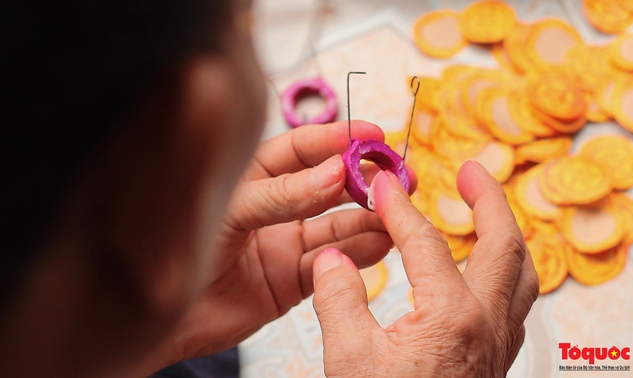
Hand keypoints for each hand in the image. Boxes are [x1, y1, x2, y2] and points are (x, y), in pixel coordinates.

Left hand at [159, 120, 415, 361]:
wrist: (164, 316)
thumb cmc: (181, 250)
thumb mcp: (230, 211)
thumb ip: (282, 194)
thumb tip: (334, 172)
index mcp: (253, 177)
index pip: (301, 148)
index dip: (337, 139)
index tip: (371, 134)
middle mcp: (274, 207)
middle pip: (328, 186)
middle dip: (363, 179)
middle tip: (394, 176)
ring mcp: (285, 243)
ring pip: (336, 226)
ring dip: (368, 218)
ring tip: (395, 213)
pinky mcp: (293, 280)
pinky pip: (331, 262)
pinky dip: (359, 253)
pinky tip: (381, 242)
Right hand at [312, 161, 538, 376]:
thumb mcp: (349, 360)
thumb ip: (338, 300)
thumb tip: (332, 260)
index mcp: (452, 319)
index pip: (427, 243)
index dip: (400, 208)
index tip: (382, 184)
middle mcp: (487, 325)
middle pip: (505, 244)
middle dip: (488, 198)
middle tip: (470, 170)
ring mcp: (498, 342)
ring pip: (522, 271)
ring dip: (504, 231)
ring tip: (483, 208)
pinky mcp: (496, 356)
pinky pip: (516, 299)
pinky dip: (504, 267)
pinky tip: (482, 267)